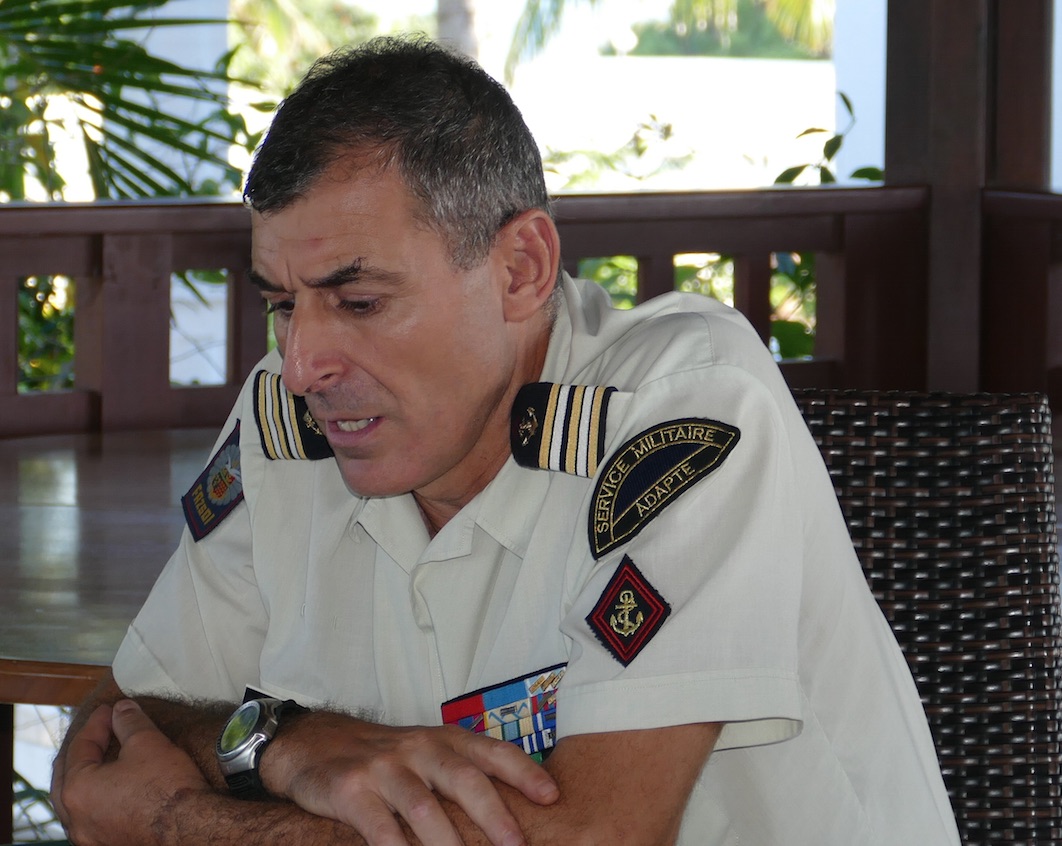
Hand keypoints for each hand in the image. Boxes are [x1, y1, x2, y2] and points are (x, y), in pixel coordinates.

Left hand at [52, 699, 211, 845]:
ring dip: (85, 778)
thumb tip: (122, 710)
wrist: (190, 828)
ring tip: (102, 760)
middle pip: (65, 777)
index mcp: (76, 790)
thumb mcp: (148, 742)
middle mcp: (75, 819)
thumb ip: (129, 721)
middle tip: (98, 732)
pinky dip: (95, 799)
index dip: (96, 723)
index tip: (110, 710)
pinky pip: (91, 818)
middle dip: (81, 751)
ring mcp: (89, 838)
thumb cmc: (167, 788)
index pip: (79, 747)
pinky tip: (112, 792)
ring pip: (75, 803)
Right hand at [263, 713, 558, 845]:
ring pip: (424, 808)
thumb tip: (514, 814)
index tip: (552, 797)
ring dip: (448, 844)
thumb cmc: (385, 757)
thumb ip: (463, 774)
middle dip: (494, 815)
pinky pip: (380, 829)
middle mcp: (418, 749)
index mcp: (444, 740)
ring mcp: (384, 769)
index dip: (524, 772)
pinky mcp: (352, 791)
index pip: (491, 752)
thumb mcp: (427, 753)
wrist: (314, 743)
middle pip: (464, 779)